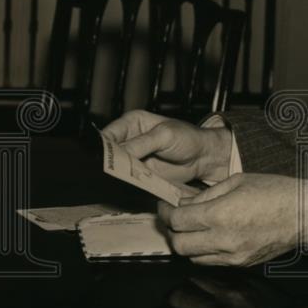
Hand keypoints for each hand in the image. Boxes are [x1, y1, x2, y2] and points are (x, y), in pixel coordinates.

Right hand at [101, 109, 231, 184]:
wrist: (203, 157)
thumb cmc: (188, 138)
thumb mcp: (165, 136)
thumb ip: (141, 143)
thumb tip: (118, 153)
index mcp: (132, 122)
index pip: (108, 134)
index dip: (103, 147)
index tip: (103, 159)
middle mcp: (129, 139)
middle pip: (109, 152)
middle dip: (108, 162)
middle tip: (109, 171)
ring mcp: (133, 157)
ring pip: (115, 167)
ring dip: (116, 174)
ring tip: (119, 179)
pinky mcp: (139, 173)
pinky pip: (127, 179)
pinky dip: (126, 183)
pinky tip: (128, 184)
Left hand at [157, 173, 307, 266]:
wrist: (306, 214)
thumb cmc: (276, 191)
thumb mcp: (238, 180)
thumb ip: (207, 194)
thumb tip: (185, 204)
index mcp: (220, 214)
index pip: (178, 220)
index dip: (166, 212)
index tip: (166, 206)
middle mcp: (223, 239)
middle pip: (179, 244)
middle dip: (172, 231)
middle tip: (176, 218)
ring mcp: (232, 256)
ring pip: (193, 257)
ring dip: (188, 243)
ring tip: (194, 228)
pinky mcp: (242, 264)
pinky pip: (212, 262)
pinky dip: (205, 251)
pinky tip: (213, 237)